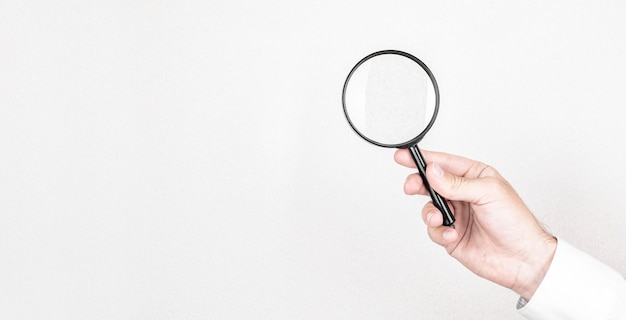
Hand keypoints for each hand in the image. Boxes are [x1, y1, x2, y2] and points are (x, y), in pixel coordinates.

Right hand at [394, 149, 556, 299]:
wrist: (522, 259)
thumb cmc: (516, 223)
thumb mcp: (488, 193)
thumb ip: (456, 183)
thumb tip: (433, 172)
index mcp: (474, 176)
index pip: (443, 163)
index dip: (423, 159)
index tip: (403, 157)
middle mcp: (463, 194)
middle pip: (430, 184)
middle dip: (418, 185)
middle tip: (411, 187)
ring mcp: (456, 215)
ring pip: (428, 208)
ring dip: (431, 213)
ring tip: (440, 219)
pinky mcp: (451, 235)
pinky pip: (433, 231)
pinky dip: (439, 233)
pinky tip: (452, 235)